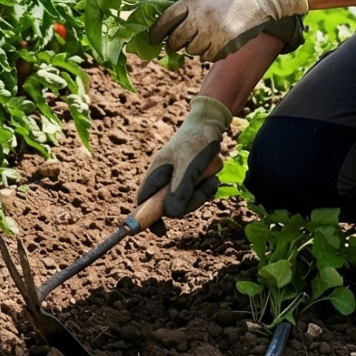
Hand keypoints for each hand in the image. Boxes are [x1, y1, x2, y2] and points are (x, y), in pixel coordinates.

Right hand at [138, 95, 232, 218]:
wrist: (209, 124)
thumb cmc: (195, 142)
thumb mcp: (188, 166)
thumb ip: (179, 190)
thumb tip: (171, 214)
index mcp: (155, 175)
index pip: (144, 202)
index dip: (147, 219)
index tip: (161, 231)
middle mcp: (163, 179)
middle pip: (169, 207)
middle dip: (188, 203)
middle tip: (200, 190)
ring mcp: (176, 179)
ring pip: (186, 201)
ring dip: (200, 193)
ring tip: (209, 177)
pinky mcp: (189, 178)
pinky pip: (196, 193)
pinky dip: (206, 187)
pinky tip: (212, 175)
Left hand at [148, 0, 306, 60]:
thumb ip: (189, 5)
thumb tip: (170, 24)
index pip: (166, 20)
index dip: (157, 32)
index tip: (153, 39)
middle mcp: (201, 17)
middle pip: (176, 40)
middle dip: (174, 44)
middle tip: (177, 44)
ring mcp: (214, 32)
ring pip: (192, 51)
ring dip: (195, 48)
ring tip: (205, 37)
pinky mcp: (227, 45)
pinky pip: (209, 57)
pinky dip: (210, 53)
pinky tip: (218, 41)